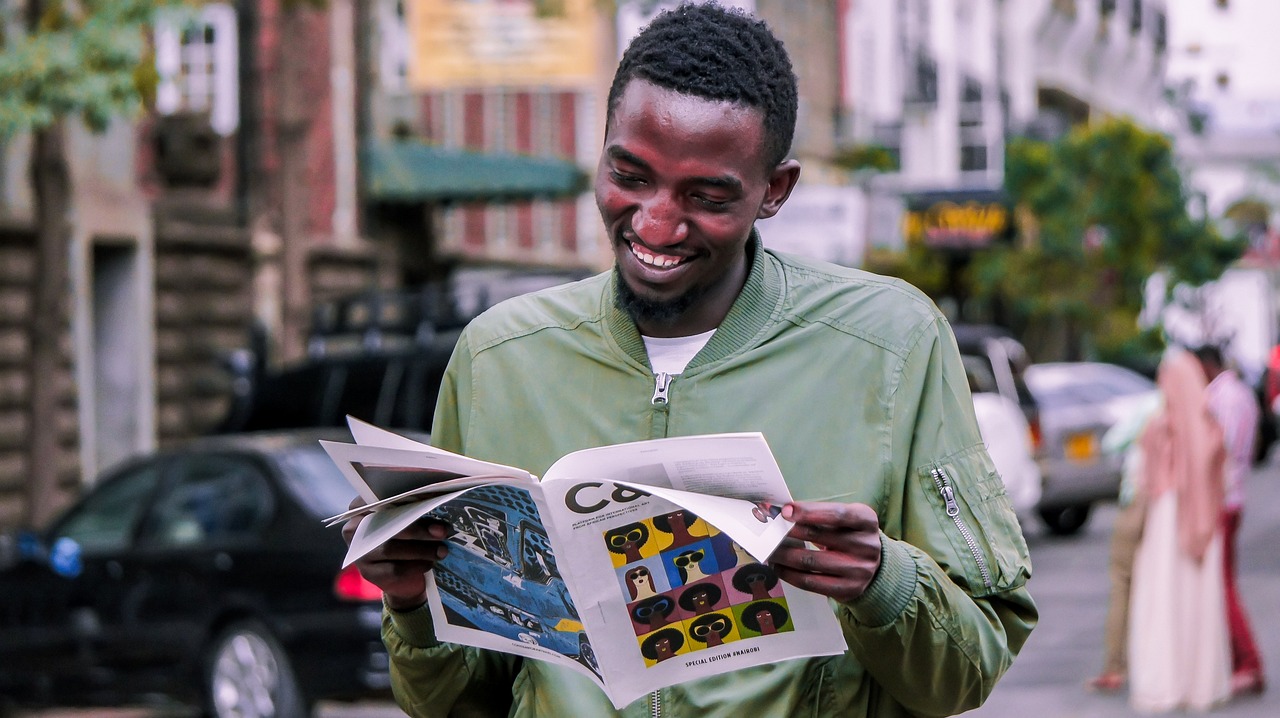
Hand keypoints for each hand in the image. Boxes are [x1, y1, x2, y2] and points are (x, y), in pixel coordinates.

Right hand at [341, 497, 450, 610]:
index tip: (426, 499)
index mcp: (361, 508)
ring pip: (390, 549)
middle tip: (443, 531)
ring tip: (442, 550)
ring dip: (421, 549)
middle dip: (418, 529)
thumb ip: (413, 508)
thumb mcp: (406, 519)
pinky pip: (394, 569)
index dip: (401, 498)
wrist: (400, 574)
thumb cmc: (404, 537)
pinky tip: (429, 563)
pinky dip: (416, 565)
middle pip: (386, 525)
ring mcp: (360, 553)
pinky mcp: (369, 574)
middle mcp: (354, 529)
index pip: (377, 498)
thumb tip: (439, 501)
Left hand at [767, 501, 881, 602]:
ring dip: (784, 554)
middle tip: (768, 529)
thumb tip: (783, 513)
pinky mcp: (848, 589)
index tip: (785, 510)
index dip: (809, 511)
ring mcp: (860, 570)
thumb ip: (819, 515)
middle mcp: (867, 545)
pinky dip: (789, 574)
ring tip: (769, 549)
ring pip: (810, 561)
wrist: (873, 567)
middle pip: (819, 537)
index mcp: (867, 521)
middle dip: (789, 532)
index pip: (837, 514)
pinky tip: (778, 567)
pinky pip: (811, 582)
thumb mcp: (844, 520)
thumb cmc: (849, 535)